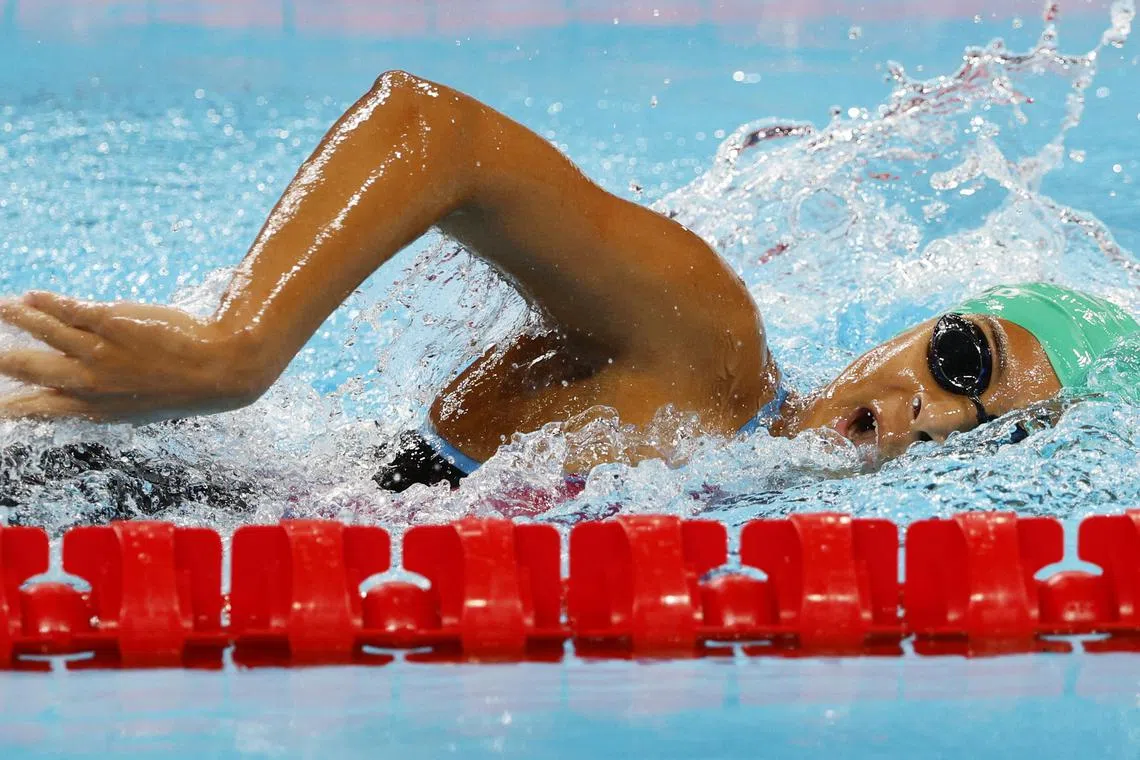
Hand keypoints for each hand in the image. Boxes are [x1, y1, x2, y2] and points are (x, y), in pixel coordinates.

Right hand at [0, 291, 269, 422]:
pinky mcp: (111, 322)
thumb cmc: (185, 389)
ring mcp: (97, 351)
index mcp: (94, 409)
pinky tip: (32, 295)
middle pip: (27, 367)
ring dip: (16, 317)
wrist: (222, 370)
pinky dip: (46, 301)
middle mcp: (88, 382)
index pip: (36, 409)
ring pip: (42, 330)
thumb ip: (102, 402)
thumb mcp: (137, 408)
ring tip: (1, 307)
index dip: (9, 406)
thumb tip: (75, 394)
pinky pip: (67, 308)